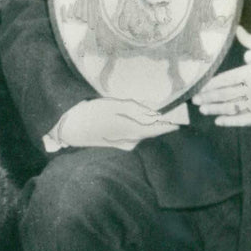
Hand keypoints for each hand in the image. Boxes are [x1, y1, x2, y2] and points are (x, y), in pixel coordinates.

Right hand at [56, 98, 188, 150]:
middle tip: (169, 112)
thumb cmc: (91, 113)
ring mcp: (124, 144)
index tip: (180, 121)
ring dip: (149, 124)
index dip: (170, 125)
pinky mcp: (118, 144)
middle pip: (151, 131)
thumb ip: (135, 109)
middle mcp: (130, 141)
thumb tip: (154, 113)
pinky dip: (139, 128)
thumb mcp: (114, 105)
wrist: (71, 128)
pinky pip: (135, 136)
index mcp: (130, 131)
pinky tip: (136, 118)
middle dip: (160, 123)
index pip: (157, 130)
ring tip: (153, 112)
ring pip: (143, 133)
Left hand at [192, 27, 250, 127]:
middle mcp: (250, 90)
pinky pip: (243, 120)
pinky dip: (230, 121)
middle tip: (194, 100)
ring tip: (203, 110)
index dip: (210, 84)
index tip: (198, 86)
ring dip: (215, 109)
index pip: (225, 79)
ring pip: (230, 108)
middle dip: (208, 97)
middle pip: (224, 95)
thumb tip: (237, 29)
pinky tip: (219, 121)